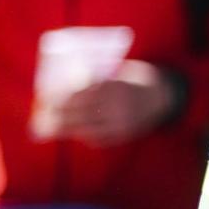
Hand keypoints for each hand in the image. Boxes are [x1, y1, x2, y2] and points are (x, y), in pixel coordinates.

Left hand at [35, 60, 175, 144]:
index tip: (47, 96)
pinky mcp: (124, 135)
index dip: (63, 97)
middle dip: (59, 114)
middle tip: (43, 113)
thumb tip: (67, 83)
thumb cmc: (137, 78)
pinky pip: (99, 138)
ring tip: (51, 126)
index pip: (83, 94)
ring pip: (87, 128)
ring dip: (67, 128)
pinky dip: (85, 135)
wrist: (165, 96)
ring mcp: (121, 123)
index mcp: (117, 87)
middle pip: (81, 113)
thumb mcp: (121, 71)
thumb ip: (100, 78)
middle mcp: (119, 107)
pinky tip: (75, 131)